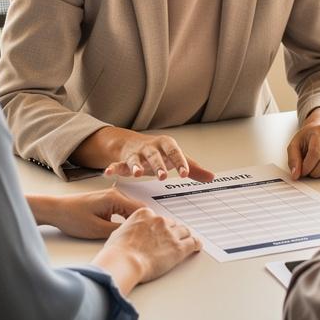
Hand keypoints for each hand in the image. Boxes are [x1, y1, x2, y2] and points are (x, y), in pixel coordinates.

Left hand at [27, 188, 142, 238]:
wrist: (55, 210)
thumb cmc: (72, 217)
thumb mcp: (97, 230)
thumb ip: (119, 231)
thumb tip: (134, 235)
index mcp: (115, 198)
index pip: (141, 210)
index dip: (149, 223)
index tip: (155, 236)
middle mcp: (115, 194)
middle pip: (138, 210)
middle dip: (143, 223)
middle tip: (150, 239)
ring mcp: (110, 197)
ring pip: (130, 211)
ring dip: (135, 222)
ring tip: (140, 237)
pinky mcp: (106, 202)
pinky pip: (123, 210)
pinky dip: (127, 220)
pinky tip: (127, 231)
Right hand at [76, 125, 214, 181]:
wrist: (134, 143)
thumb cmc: (159, 152)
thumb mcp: (176, 158)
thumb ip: (193, 168)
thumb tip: (211, 177)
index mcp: (166, 145)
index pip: (175, 152)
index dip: (180, 162)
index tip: (185, 173)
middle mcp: (151, 148)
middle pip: (155, 156)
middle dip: (158, 165)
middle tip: (163, 176)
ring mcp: (136, 154)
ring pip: (136, 159)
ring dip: (136, 165)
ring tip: (137, 174)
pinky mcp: (124, 160)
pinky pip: (117, 164)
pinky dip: (113, 167)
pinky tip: (108, 172)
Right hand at [92, 206, 201, 294]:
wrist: (124, 261)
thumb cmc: (117, 251)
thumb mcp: (119, 233)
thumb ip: (130, 230)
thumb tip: (130, 235)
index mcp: (144, 214)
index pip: (157, 218)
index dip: (159, 227)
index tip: (160, 231)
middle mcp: (159, 221)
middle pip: (171, 224)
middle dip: (171, 232)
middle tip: (170, 240)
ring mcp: (170, 233)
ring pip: (183, 232)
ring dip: (184, 237)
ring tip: (186, 241)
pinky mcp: (178, 248)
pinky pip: (193, 243)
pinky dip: (196, 244)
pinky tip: (197, 246)